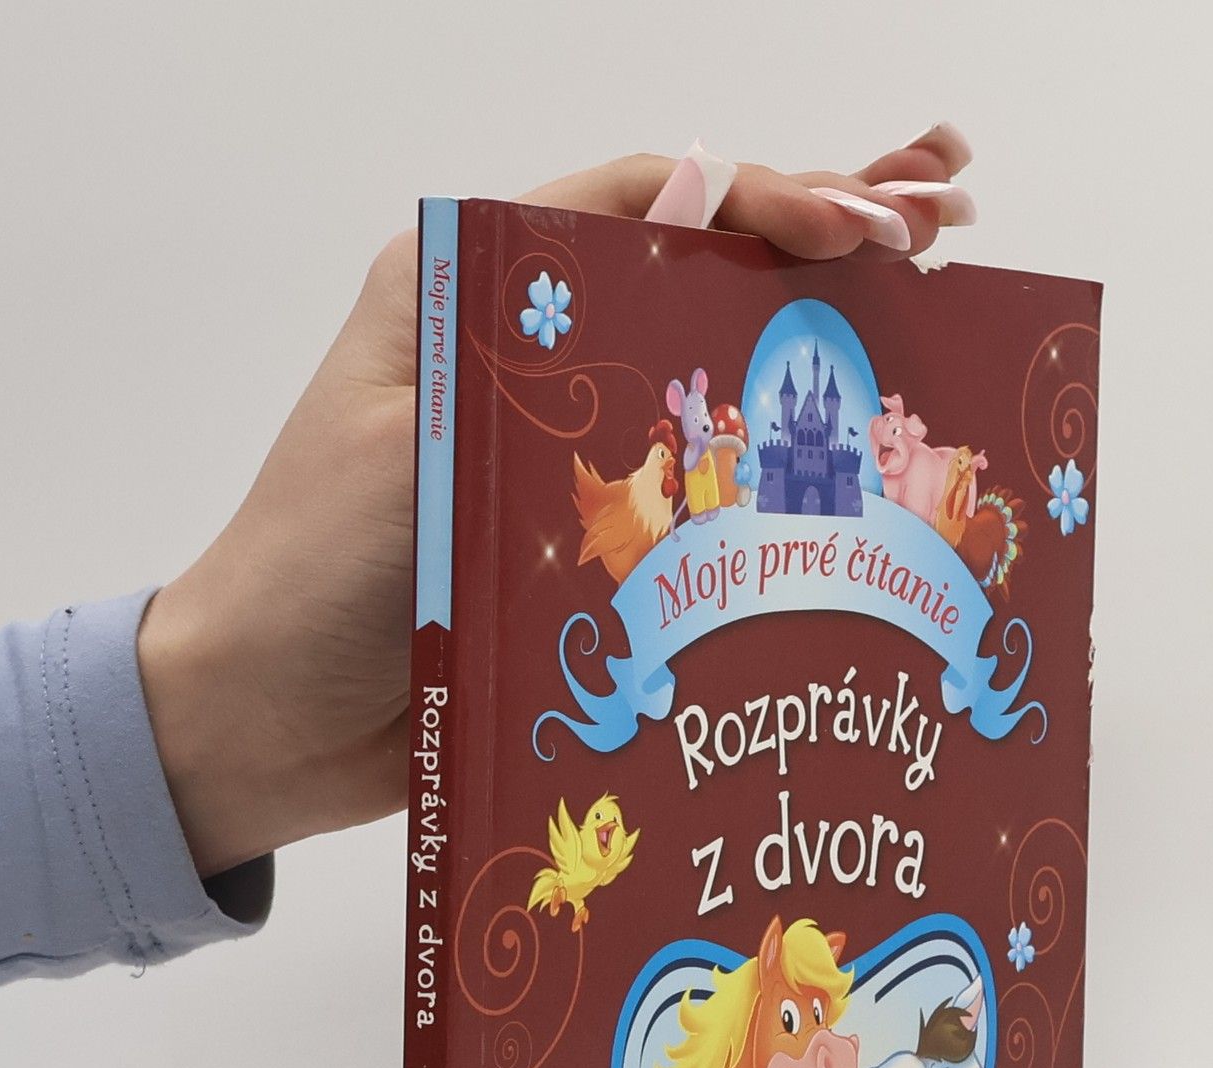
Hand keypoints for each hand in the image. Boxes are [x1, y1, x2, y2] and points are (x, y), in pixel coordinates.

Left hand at [137, 128, 974, 876]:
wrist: (266, 729)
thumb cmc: (309, 576)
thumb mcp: (411, 427)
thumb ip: (532, 321)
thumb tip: (686, 194)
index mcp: (474, 290)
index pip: (650, 205)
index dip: (771, 200)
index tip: (872, 226)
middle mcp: (537, 357)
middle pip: (702, 278)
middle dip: (828, 250)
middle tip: (946, 230)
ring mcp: (572, 454)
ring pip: (718, 382)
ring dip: (826, 357)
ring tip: (940, 320)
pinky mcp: (593, 546)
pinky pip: (704, 497)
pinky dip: (784, 486)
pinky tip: (866, 485)